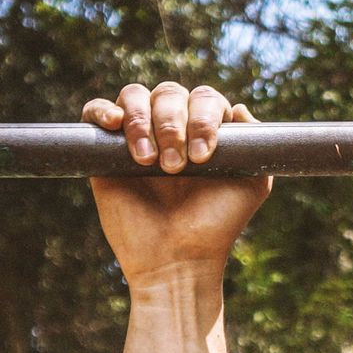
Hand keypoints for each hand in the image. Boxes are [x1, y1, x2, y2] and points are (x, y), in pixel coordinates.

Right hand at [82, 82, 271, 285]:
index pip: (204, 98)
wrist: (177, 259)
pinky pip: (95, 111)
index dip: (204, 118)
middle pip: (169, 93)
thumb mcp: (251, 187)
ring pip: (135, 96)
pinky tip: (115, 124)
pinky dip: (103, 110)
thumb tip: (239, 107)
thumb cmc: (215, 226)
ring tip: (149, 161)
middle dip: (174, 125)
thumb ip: (256, 147)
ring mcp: (138, 136)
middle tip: (176, 167)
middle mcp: (172, 128)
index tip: (204, 156)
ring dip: (143, 121)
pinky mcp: (104, 150)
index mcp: (205, 131)